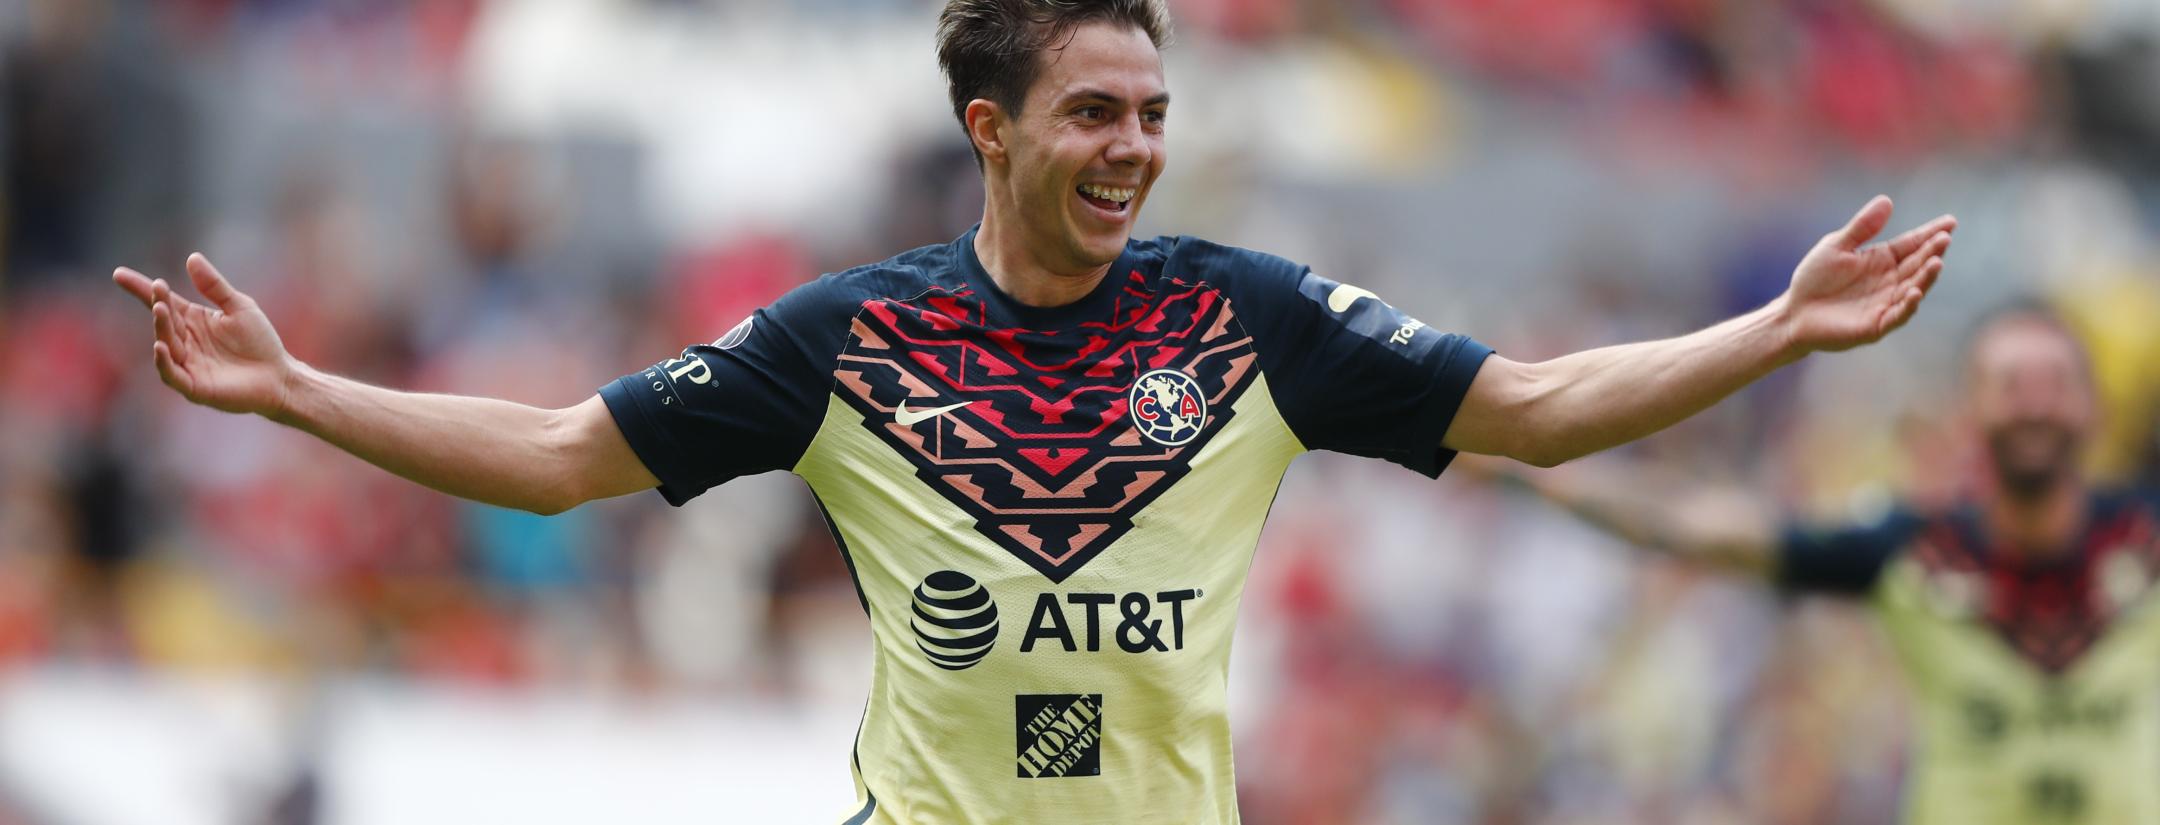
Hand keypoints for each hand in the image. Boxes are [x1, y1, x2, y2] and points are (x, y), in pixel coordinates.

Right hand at [113, 253, 297, 416]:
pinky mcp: (193, 386)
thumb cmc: (260, 342)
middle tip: (158, 291)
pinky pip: (171, 373)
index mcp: (192, 320)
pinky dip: (163, 361)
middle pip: (164, 321)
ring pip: (165, 344)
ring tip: (161, 309)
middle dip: (158, 305)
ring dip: (161, 327)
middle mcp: (184, 341)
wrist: (279, 376)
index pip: (162, 301)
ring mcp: (186, 364)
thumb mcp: (239, 307)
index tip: (119, 274)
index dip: (141, 288)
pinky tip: (160, 345)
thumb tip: (191, 257)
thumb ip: (215, 286)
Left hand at [1781, 195, 1955, 352]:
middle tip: (1945, 238)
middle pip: (1917, 264)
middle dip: (1933, 252)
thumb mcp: (1836, 246)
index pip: (1912, 244)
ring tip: (1937, 262)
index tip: (1950, 222)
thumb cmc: (1815, 279)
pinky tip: (1915, 293)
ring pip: (1914, 289)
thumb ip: (1861, 227)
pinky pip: (1898, 315)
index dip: (1931, 234)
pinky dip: (1908, 305)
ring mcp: (1886, 303)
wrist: (1794, 312)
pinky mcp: (1876, 325)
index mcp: (1883, 259)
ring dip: (1927, 277)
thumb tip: (1887, 200)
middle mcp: (1890, 281)